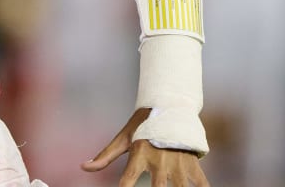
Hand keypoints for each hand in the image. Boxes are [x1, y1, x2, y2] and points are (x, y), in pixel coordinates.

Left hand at [81, 108, 209, 185]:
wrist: (169, 105)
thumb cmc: (142, 126)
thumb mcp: (123, 138)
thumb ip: (105, 156)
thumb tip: (82, 167)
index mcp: (140, 154)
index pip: (127, 179)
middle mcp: (159, 159)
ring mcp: (178, 161)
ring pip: (182, 186)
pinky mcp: (192, 162)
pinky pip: (201, 182)